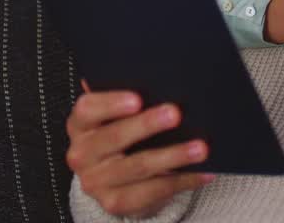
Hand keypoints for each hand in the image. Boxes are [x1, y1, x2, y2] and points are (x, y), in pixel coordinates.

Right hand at [66, 86, 213, 217]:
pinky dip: (182, 180)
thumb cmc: (121, 135)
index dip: (111, 103)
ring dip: (173, 155)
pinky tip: (203, 171)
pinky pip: (152, 191)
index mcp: (80, 125)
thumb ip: (128, 99)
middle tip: (175, 114)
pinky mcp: (115, 203)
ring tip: (200, 147)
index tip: (138, 99)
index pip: (87, 110)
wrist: (116, 181)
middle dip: (147, 124)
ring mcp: (96, 182)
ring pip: (138, 166)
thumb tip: (159, 80)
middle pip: (114, 137)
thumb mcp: (116, 117)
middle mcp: (82, 154)